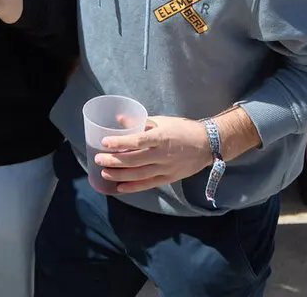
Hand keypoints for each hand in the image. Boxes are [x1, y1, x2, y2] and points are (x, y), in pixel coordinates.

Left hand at [93, 116, 211, 193]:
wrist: (207, 144)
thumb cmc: (182, 129)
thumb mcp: (162, 121)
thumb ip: (140, 123)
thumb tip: (118, 119)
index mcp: (161, 136)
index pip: (137, 141)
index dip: (120, 142)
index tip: (104, 142)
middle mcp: (163, 154)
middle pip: (135, 160)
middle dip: (114, 160)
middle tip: (98, 159)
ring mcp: (166, 168)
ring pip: (139, 174)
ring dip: (120, 175)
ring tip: (104, 173)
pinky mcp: (169, 178)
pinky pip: (149, 184)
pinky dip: (134, 187)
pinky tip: (120, 188)